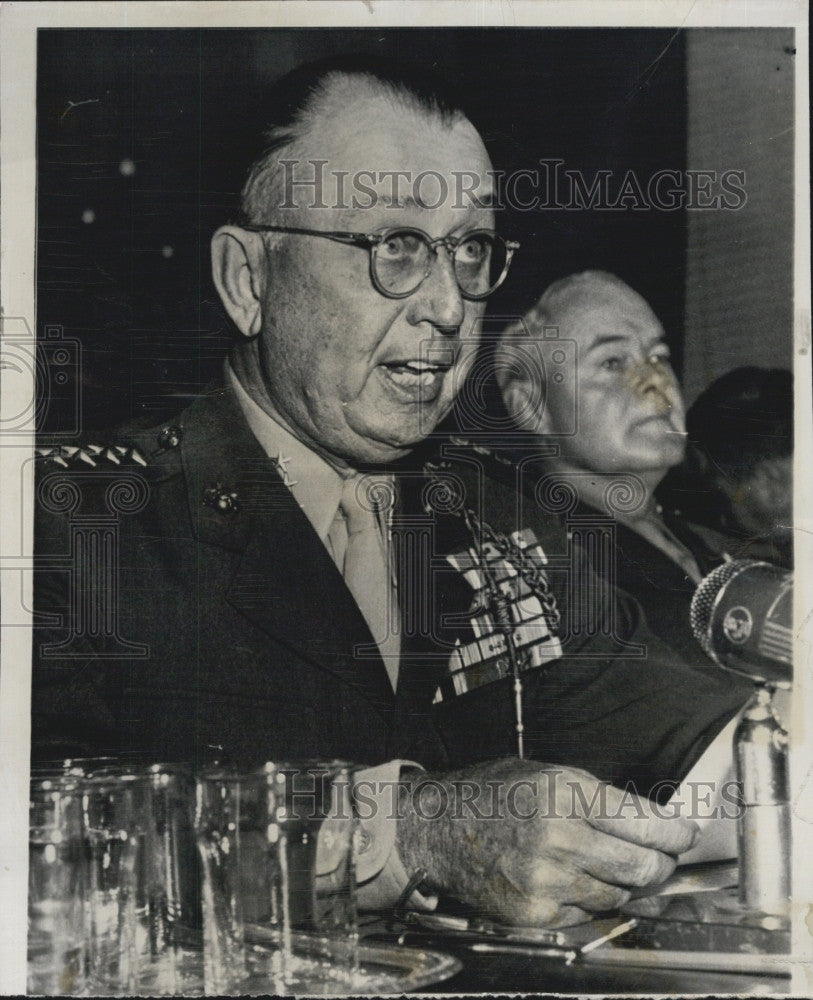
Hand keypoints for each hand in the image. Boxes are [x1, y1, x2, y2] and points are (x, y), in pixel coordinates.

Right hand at [396, 757, 697, 926]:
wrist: (437, 827)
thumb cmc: (492, 795)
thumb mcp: (547, 776)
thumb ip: (597, 799)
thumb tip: (652, 825)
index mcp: (566, 793)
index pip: (647, 822)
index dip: (677, 833)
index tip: (685, 836)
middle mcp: (560, 836)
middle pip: (643, 867)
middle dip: (662, 866)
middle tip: (662, 860)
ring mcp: (547, 879)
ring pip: (620, 895)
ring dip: (626, 886)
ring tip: (610, 869)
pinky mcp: (536, 912)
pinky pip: (587, 915)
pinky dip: (591, 902)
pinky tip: (573, 882)